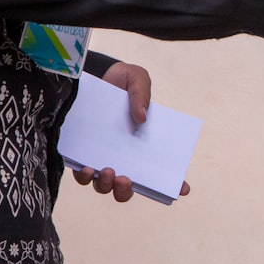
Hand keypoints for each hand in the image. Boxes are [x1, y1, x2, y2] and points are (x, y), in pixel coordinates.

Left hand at [71, 61, 191, 200]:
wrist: (95, 74)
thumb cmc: (122, 80)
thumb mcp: (137, 79)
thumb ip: (141, 96)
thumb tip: (141, 118)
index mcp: (143, 142)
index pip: (160, 169)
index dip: (174, 183)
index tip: (183, 188)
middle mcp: (123, 155)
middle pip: (127, 186)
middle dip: (126, 189)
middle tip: (125, 178)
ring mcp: (101, 156)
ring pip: (104, 185)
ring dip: (106, 185)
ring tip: (107, 171)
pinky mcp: (80, 153)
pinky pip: (82, 174)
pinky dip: (85, 176)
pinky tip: (87, 168)